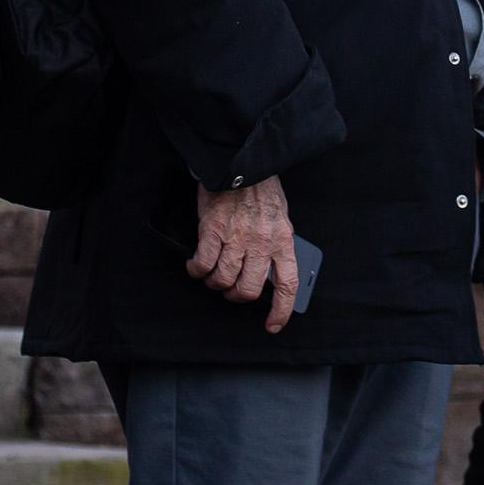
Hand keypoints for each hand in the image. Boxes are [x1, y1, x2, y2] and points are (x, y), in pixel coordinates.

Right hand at [190, 175, 299, 333]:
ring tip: (212, 274)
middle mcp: (262, 242)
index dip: (281, 310)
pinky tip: (196, 265)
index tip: (273, 324)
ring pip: (223, 280)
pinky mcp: (213, 230)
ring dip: (214, 283)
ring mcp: (237, 237)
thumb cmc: (260, 187)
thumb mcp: (280, 216)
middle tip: (231, 288)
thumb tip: (271, 269)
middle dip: (237, 295)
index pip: (287, 284)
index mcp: (283, 239)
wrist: (241, 160)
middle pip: (249, 290)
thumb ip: (276, 242)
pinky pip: (203, 264)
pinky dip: (196, 270)